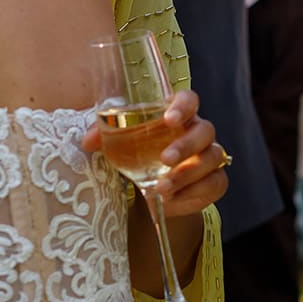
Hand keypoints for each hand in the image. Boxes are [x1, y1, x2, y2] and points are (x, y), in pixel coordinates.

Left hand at [81, 90, 229, 218]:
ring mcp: (209, 156)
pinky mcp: (214, 181)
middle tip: (164, 160)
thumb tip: (87, 142)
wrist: (153, 191)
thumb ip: (103, 137)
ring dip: (187, 175)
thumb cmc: (137, 156)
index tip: (169, 119)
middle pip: (205, 131)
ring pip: (213, 158)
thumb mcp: (118, 145)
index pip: (189, 99)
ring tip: (161, 188)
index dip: (183, 106)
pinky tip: (171, 201)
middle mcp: (198, 132)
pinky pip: (215, 184)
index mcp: (177, 115)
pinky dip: (193, 195)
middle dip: (186, 146)